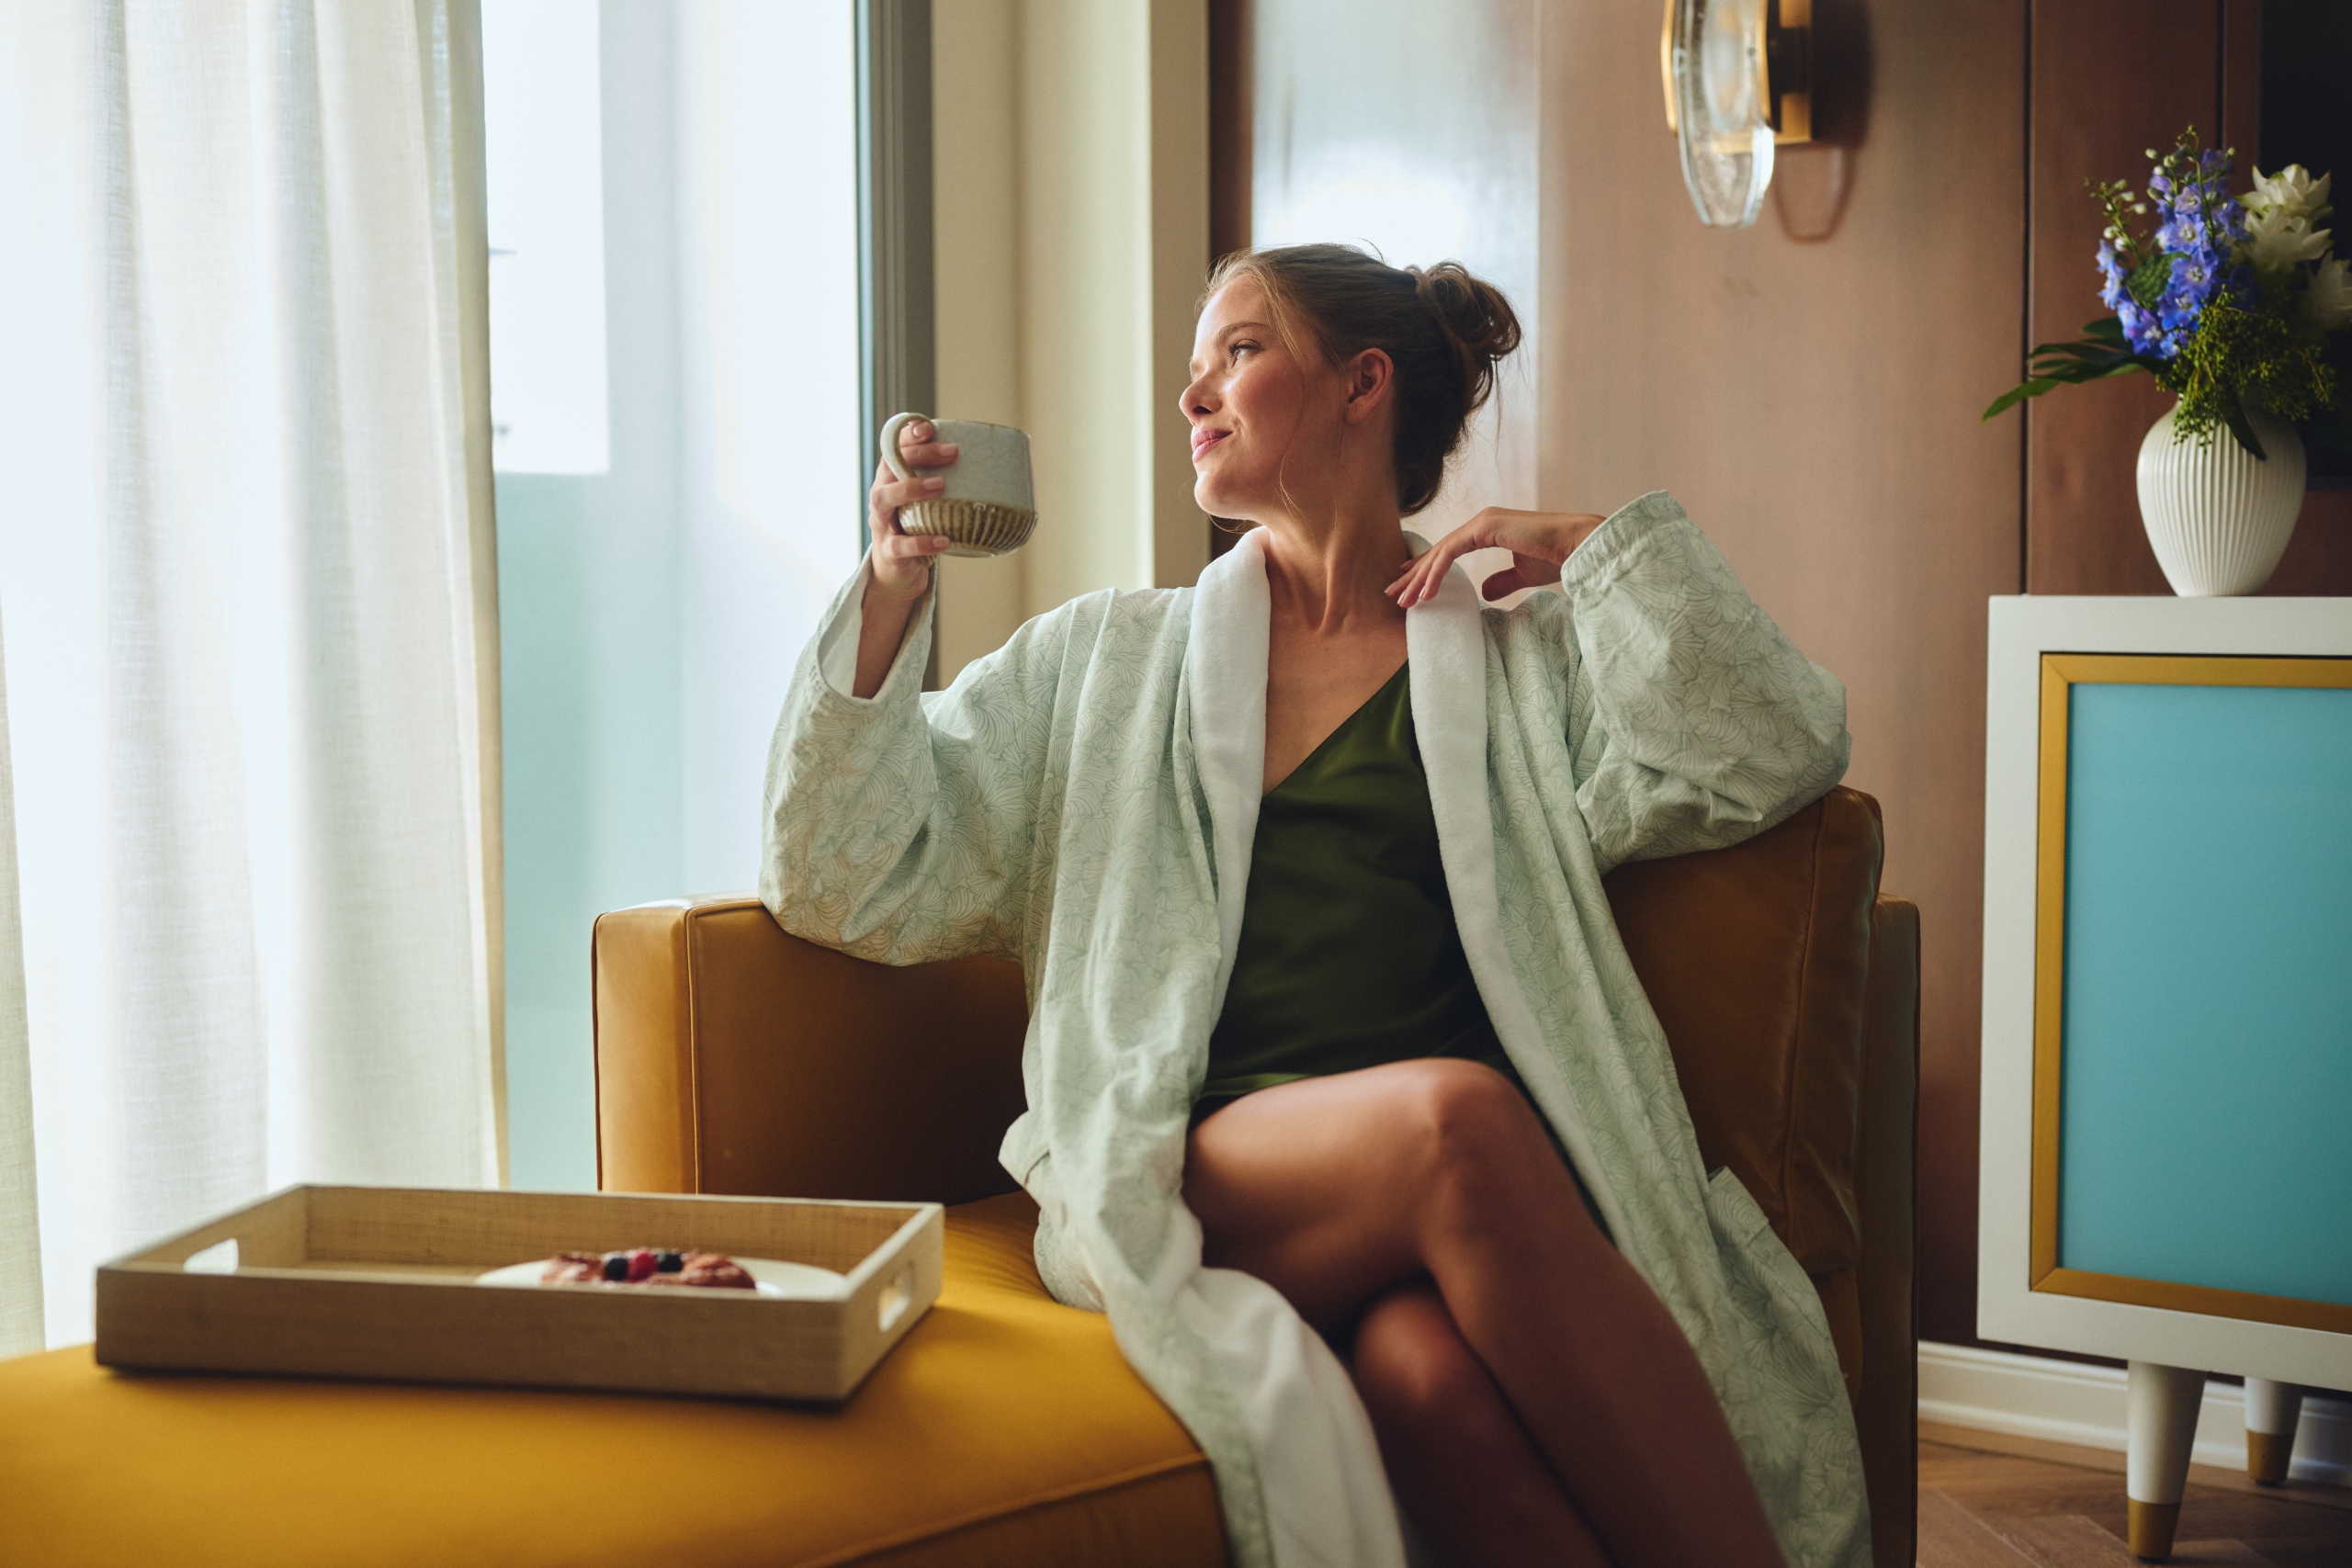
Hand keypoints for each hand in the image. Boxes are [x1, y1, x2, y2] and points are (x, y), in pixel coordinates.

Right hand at [866, 419, 960, 602]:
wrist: (898, 570)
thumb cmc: (919, 527)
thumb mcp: (930, 503)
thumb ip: (951, 484)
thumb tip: (998, 468)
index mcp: (891, 479)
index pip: (894, 448)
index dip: (908, 435)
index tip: (929, 427)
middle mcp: (881, 495)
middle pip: (891, 467)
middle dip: (920, 455)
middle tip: (953, 453)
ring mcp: (881, 523)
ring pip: (884, 499)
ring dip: (911, 488)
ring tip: (941, 486)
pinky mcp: (888, 550)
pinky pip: (901, 545)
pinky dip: (922, 542)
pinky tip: (944, 540)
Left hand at [1384, 507, 1606, 606]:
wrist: (1577, 547)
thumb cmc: (1557, 557)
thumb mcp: (1523, 574)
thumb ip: (1502, 581)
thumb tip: (1484, 591)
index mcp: (1489, 529)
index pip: (1449, 550)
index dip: (1427, 568)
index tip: (1409, 585)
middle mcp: (1482, 522)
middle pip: (1439, 551)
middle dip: (1414, 574)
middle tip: (1393, 594)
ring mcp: (1483, 521)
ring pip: (1441, 552)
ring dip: (1420, 578)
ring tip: (1404, 601)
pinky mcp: (1486, 527)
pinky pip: (1451, 552)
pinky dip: (1436, 573)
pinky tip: (1425, 593)